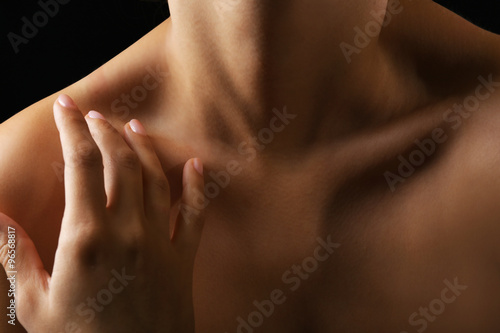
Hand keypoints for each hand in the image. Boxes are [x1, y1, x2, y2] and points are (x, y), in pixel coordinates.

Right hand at [0, 94, 205, 332]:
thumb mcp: (34, 301)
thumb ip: (17, 253)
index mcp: (85, 238)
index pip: (80, 164)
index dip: (72, 129)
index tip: (66, 106)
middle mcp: (127, 232)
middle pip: (121, 162)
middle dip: (106, 132)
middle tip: (95, 116)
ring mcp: (159, 243)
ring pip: (157, 179)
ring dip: (145, 149)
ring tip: (133, 127)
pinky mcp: (181, 259)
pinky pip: (194, 215)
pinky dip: (196, 187)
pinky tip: (194, 166)